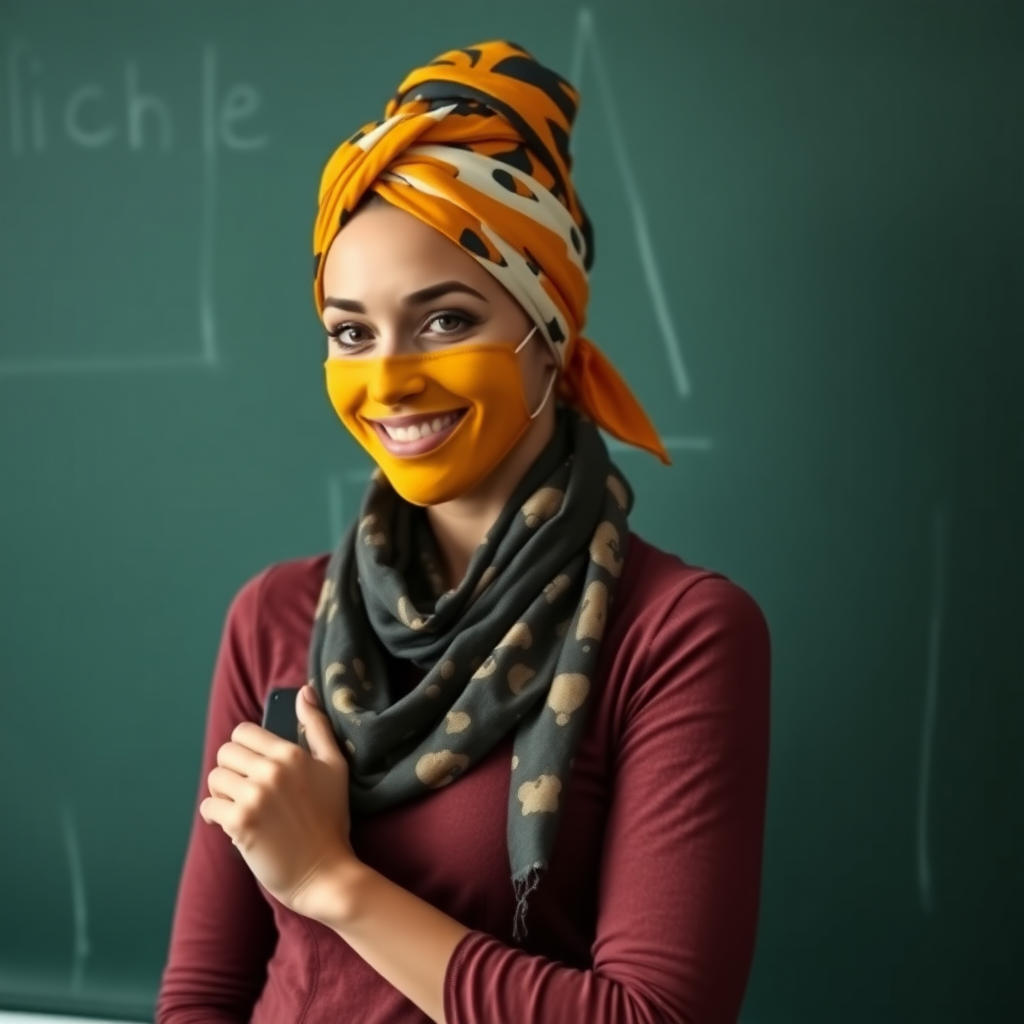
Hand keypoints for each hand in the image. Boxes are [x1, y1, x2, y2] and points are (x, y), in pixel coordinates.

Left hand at [200, 685, 355, 922]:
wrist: (325, 871)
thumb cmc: (331, 818)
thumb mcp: (335, 766)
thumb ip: (318, 726)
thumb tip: (303, 691)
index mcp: (292, 753)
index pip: (244, 732)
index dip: (246, 749)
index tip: (255, 767)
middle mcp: (272, 770)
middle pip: (225, 753)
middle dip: (232, 770)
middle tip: (247, 789)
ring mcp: (255, 797)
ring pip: (215, 779)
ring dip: (223, 793)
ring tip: (241, 807)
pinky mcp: (240, 824)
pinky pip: (209, 806)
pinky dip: (216, 815)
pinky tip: (234, 825)